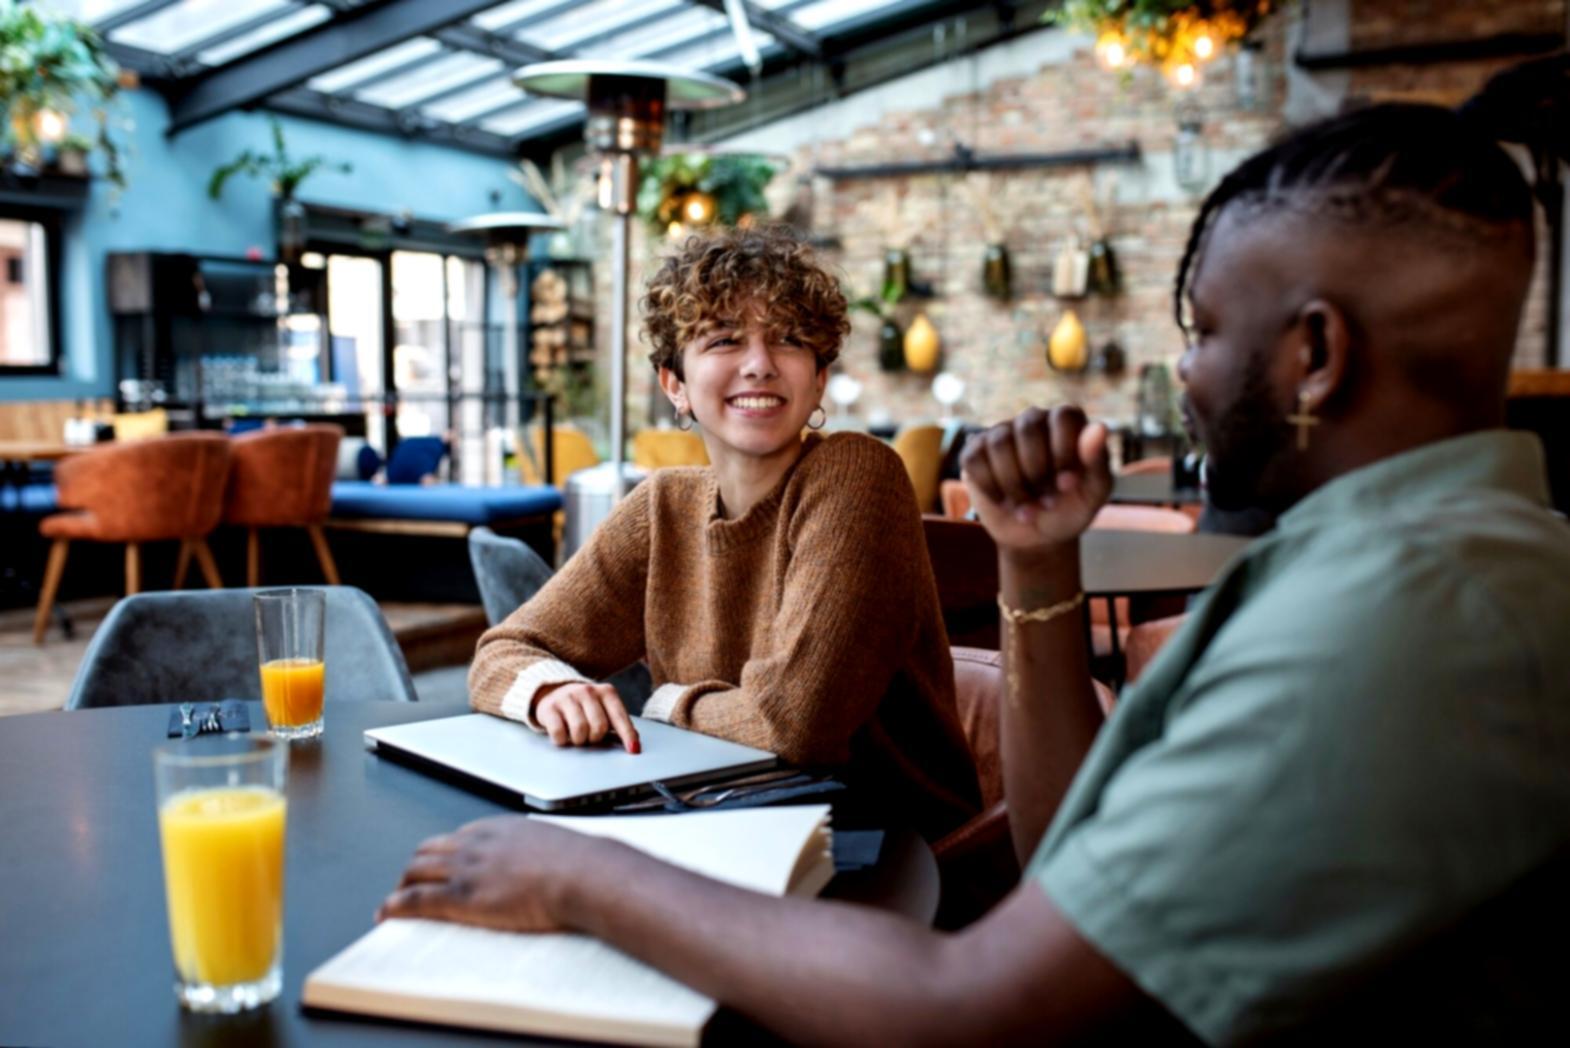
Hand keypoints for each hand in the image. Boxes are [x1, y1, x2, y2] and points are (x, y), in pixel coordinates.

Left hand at [378, 816, 610, 932]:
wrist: (582, 874)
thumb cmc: (580, 864)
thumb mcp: (557, 846)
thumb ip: (542, 851)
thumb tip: (553, 863)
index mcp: (500, 828)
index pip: (458, 837)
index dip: (443, 853)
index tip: (441, 863)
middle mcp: (476, 843)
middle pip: (429, 850)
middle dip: (415, 867)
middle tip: (410, 882)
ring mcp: (466, 868)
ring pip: (416, 871)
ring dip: (402, 885)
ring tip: (395, 899)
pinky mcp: (461, 896)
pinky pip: (416, 899)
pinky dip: (394, 905)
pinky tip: (385, 913)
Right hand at [534, 682, 640, 753]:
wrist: (554, 692)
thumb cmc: (585, 707)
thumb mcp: (605, 710)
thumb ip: (619, 724)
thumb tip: (634, 742)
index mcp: (607, 692)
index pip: (620, 717)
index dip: (627, 735)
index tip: (634, 750)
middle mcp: (587, 691)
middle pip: (599, 726)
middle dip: (596, 738)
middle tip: (591, 737)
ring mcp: (567, 697)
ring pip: (579, 730)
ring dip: (579, 740)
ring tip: (577, 736)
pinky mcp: (549, 707)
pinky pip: (559, 733)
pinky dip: (562, 740)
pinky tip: (563, 734)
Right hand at [961, 406, 1111, 552]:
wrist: (1038, 538)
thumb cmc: (1070, 509)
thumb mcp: (1094, 493)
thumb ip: (1098, 461)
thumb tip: (1099, 428)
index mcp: (1067, 422)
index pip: (1063, 416)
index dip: (1063, 452)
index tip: (1067, 485)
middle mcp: (1033, 420)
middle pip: (1028, 428)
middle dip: (1037, 472)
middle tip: (1048, 501)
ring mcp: (1002, 434)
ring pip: (999, 443)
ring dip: (1014, 485)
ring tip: (1028, 510)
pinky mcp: (976, 452)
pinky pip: (975, 459)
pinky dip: (991, 487)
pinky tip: (1005, 503)